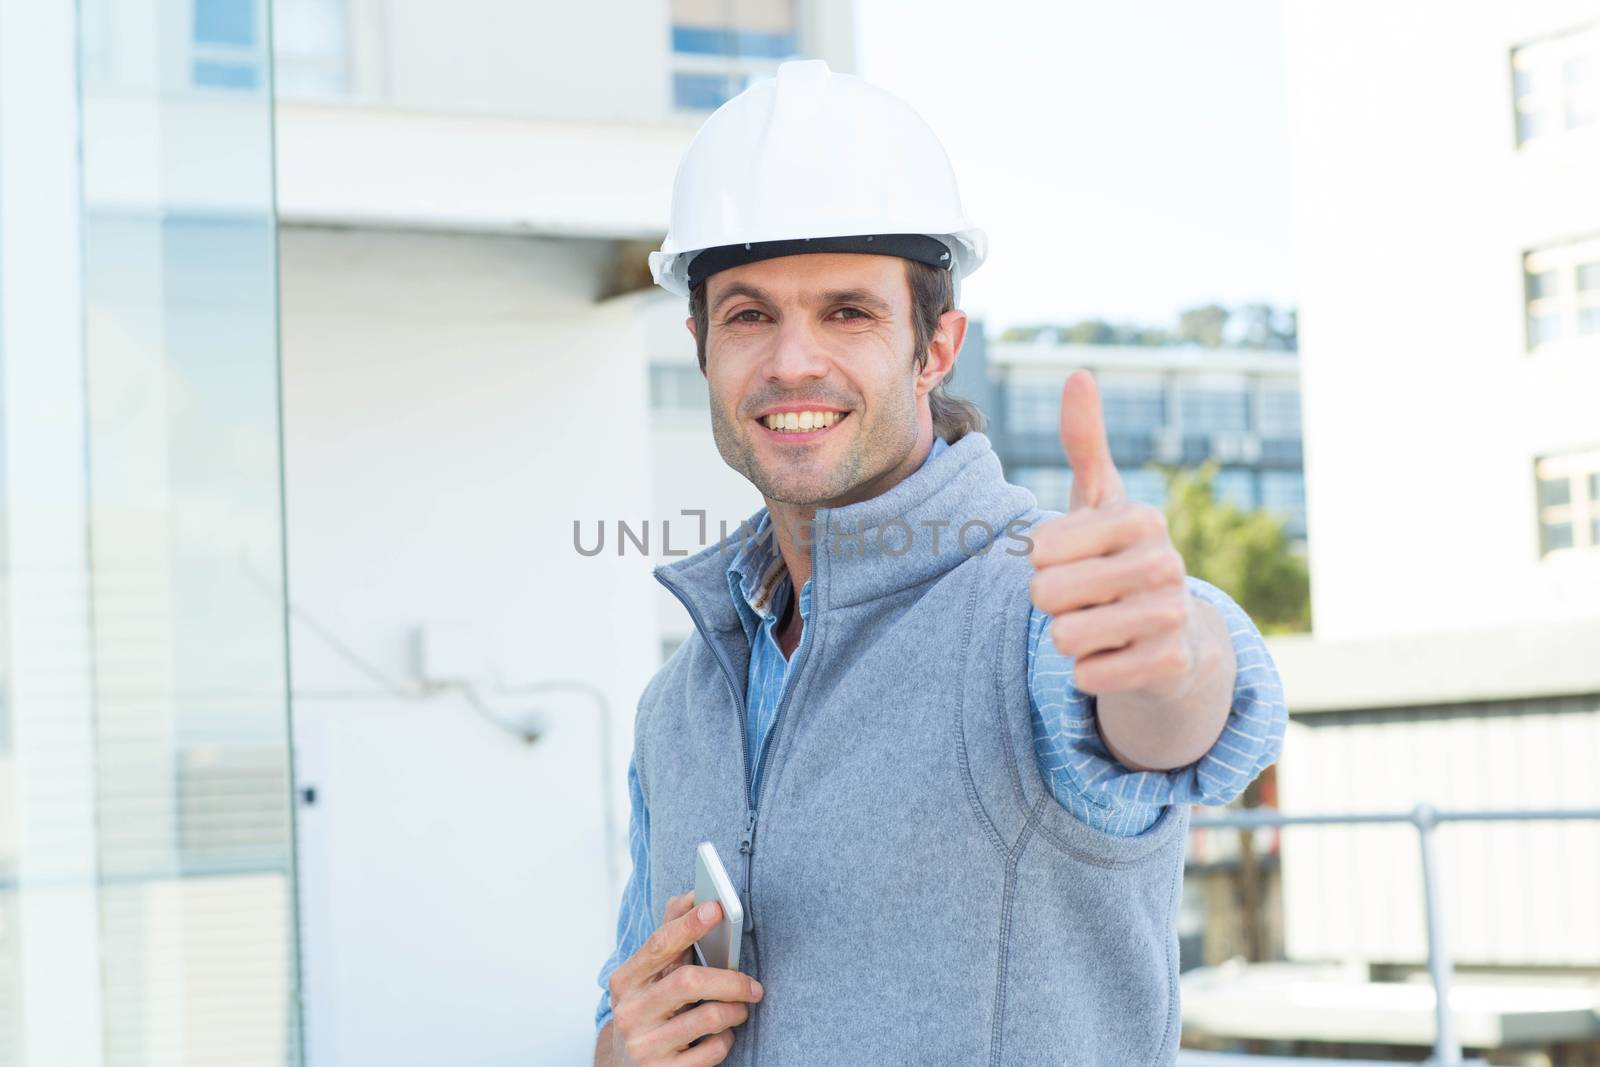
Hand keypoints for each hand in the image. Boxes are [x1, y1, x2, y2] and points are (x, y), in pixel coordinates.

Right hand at [604, 891, 763, 1065]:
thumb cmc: (649, 1010)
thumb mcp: (649, 977)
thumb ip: (669, 937)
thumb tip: (691, 895)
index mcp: (625, 981)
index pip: (659, 945)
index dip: (690, 924)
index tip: (718, 907)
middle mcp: (630, 1013)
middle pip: (689, 981)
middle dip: (731, 980)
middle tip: (754, 986)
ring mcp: (645, 1046)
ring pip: (708, 1017)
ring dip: (735, 1011)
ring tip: (741, 1009)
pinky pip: (713, 1051)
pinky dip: (727, 1039)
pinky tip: (723, 1036)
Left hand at [1026, 370, 1194, 699]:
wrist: (1174, 636)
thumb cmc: (1119, 558)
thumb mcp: (1101, 500)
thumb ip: (1084, 443)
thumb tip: (1079, 374)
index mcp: (1140, 518)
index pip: (1040, 548)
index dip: (1040, 562)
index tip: (1071, 560)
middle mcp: (1164, 562)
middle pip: (1046, 594)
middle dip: (1049, 604)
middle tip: (1082, 599)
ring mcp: (1171, 615)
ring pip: (1064, 637)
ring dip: (1067, 639)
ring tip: (1098, 626)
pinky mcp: (1170, 665)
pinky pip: (1088, 676)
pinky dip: (1087, 673)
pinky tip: (1115, 658)